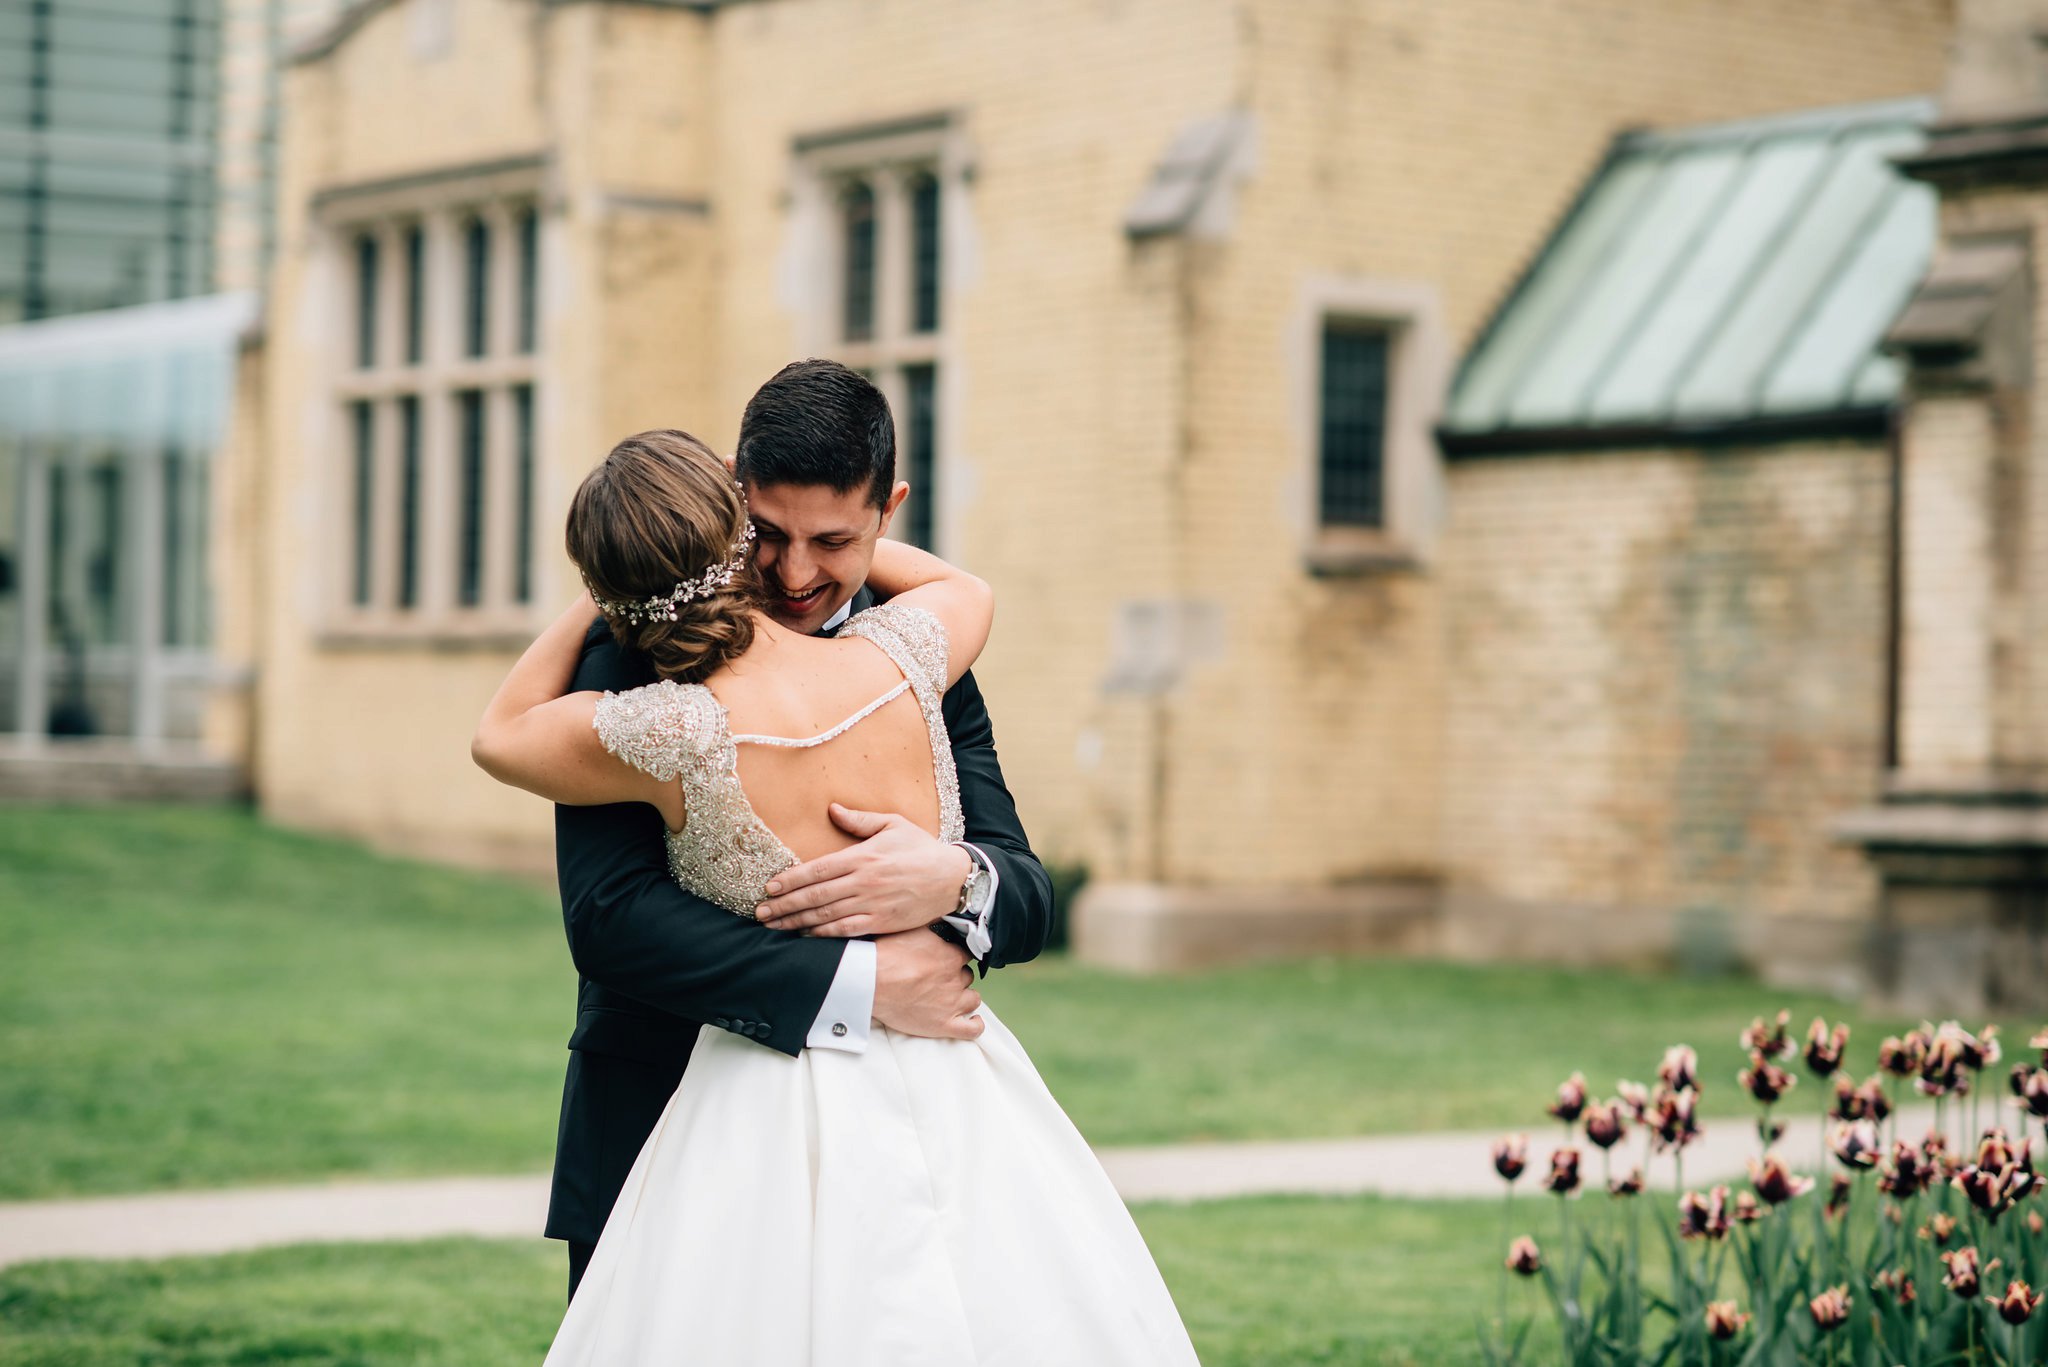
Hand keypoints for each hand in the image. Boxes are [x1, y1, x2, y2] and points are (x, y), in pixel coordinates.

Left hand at [753, 803, 971, 936]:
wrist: (953, 879)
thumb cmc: (922, 849)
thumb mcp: (893, 824)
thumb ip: (860, 820)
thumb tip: (832, 809)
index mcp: (862, 857)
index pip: (817, 869)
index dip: (790, 880)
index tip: (769, 887)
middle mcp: (863, 882)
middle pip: (815, 896)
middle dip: (784, 905)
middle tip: (760, 912)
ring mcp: (871, 905)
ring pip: (825, 917)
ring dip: (796, 922)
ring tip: (774, 926)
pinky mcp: (881, 923)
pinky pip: (846, 931)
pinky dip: (823, 935)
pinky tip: (806, 936)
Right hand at [871, 929, 983, 1040]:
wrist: (869, 982)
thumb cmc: (885, 955)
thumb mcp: (912, 929)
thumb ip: (932, 926)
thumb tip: (942, 916)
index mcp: (950, 956)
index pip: (965, 955)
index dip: (955, 958)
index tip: (947, 960)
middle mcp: (954, 979)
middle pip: (966, 977)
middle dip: (956, 977)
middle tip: (940, 978)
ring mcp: (951, 1004)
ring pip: (972, 999)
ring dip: (965, 997)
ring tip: (952, 997)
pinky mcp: (943, 1025)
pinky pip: (971, 1030)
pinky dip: (974, 1026)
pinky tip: (972, 1021)